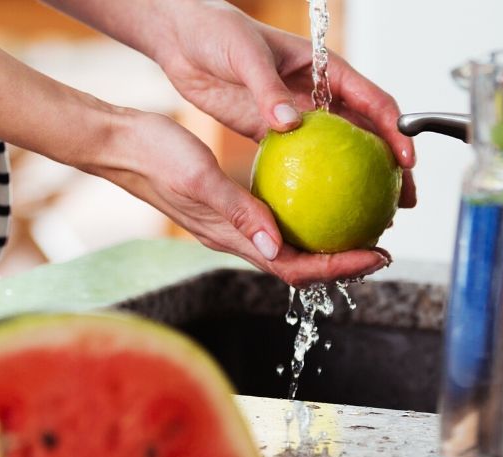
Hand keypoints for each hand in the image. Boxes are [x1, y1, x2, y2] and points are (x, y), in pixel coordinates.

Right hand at [82, 110, 389, 286]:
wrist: (121, 144)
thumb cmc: (155, 157)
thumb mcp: (199, 179)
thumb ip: (238, 211)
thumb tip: (276, 246)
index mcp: (230, 238)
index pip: (294, 267)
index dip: (338, 268)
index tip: (376, 256)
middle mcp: (236, 238)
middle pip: (299, 263)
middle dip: (343, 261)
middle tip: (381, 246)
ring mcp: (232, 224)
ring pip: (290, 244)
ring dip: (327, 241)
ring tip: (361, 224)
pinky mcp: (229, 206)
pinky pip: (276, 218)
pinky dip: (306, 212)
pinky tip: (323, 191)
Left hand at [147, 1, 417, 207]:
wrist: (183, 38)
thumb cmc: (218, 33)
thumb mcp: (245, 56)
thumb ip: (267, 89)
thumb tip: (289, 124)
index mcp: (324, 68)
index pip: (373, 101)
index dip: (396, 131)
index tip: (406, 160)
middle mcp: (317, 93)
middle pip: (366, 135)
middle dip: (390, 168)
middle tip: (402, 201)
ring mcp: (296, 114)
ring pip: (338, 154)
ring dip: (357, 184)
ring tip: (373, 217)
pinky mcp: (270, 131)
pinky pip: (299, 162)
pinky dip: (314, 185)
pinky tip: (320, 213)